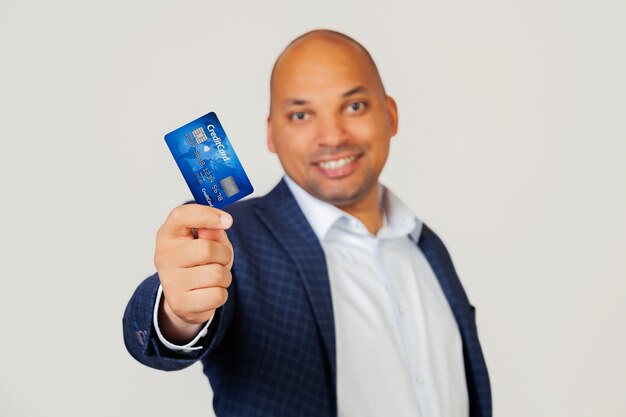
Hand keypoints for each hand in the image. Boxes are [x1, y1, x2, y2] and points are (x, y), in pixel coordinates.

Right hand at [154, 204, 233, 342]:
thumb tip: (215, 227)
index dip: (206, 215)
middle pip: (207, 249)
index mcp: (168, 234)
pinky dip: (221, 293)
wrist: (186, 296)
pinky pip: (217, 295)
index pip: (181, 216)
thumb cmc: (199, 261)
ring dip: (225, 276)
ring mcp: (170, 281)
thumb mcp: (209, 240)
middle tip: (220, 259)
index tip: (227, 220)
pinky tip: (209, 291)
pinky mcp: (179, 303)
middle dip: (224, 255)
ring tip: (214, 277)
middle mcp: (164, 255)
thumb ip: (213, 231)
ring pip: (216, 274)